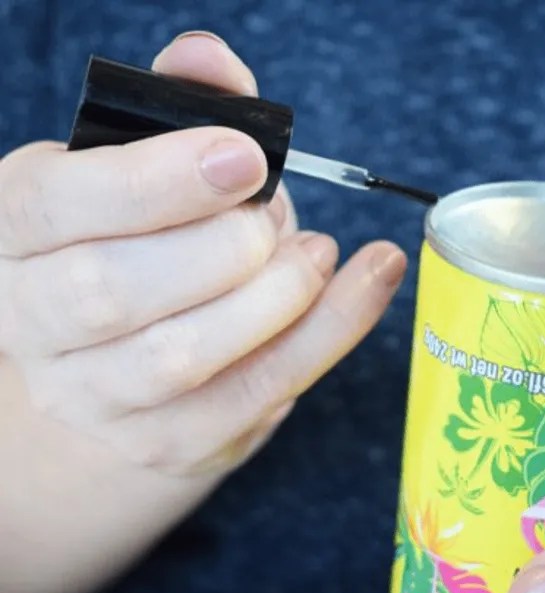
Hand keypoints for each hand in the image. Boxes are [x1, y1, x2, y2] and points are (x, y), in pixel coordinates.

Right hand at [0, 31, 405, 592]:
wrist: (118, 365)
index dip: (157, 180)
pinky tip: (367, 283)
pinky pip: (254, 395)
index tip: (245, 157)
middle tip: (275, 219)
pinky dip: (327, 335)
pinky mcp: (170, 440)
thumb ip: (181, 108)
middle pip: (116, 290)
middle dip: (224, 246)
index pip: (58, 205)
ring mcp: (98, 394)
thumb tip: (209, 57)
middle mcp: (38, 321)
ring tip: (318, 255)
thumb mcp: (146, 168)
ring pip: (184, 356)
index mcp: (21, 231)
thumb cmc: (141, 244)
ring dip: (276, 297)